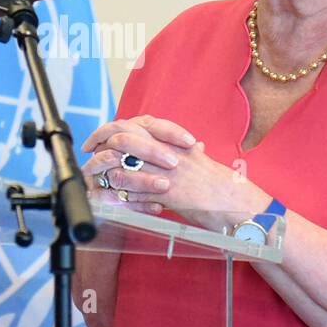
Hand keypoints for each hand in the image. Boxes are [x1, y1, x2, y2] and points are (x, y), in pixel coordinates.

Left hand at [81, 115, 266, 231]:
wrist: (237, 202)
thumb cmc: (219, 185)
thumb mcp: (197, 160)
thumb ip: (180, 151)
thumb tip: (172, 145)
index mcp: (173, 140)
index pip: (135, 124)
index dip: (109, 129)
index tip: (96, 139)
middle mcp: (168, 150)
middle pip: (124, 137)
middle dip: (100, 145)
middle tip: (89, 156)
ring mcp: (167, 170)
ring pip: (125, 162)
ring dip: (105, 172)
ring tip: (95, 179)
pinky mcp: (168, 193)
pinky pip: (135, 191)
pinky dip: (117, 194)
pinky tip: (108, 198)